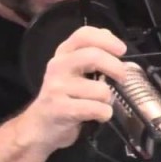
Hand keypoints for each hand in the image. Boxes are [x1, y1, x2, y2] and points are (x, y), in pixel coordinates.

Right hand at [16, 26, 128, 153]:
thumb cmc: (61, 97)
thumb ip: (89, 52)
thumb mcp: (71, 70)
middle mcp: (58, 66)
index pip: (84, 35)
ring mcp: (58, 88)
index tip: (122, 50)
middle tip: (122, 78)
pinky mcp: (60, 109)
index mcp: (63, 53)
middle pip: (93, 56)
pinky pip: (96, 109)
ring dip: (109, 99)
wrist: (38, 126)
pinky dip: (105, 114)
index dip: (107, 40)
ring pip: (100, 89)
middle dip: (116, 67)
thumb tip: (108, 36)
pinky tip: (99, 115)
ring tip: (102, 104)